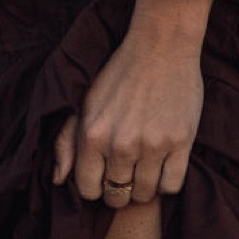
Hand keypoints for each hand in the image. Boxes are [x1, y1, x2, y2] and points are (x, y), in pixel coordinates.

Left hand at [52, 0, 211, 207]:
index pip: (88, 190)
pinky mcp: (180, 142)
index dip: (97, 185)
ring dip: (144, 185)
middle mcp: (120, 144)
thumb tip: (57, 180)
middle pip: (117, 196)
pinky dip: (167, 181)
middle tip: (128, 170)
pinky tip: (164, 162)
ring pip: (145, 193)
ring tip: (146, 163)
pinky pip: (172, 186)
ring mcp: (152, 144)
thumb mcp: (85, 100)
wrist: (162, 43)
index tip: (106, 173)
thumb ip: (66, 140)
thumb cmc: (121, 72)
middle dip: (120, 188)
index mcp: (92, 133)